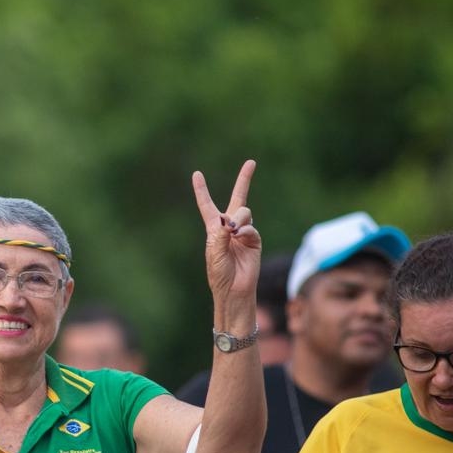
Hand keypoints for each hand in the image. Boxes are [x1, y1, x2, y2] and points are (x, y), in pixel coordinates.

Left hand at [192, 160, 261, 299]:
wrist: (234, 290)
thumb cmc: (219, 274)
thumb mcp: (214, 252)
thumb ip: (220, 234)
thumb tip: (230, 220)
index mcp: (214, 229)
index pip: (207, 205)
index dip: (201, 190)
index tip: (197, 174)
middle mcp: (229, 227)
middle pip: (237, 199)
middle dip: (244, 180)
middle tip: (251, 162)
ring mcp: (244, 233)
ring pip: (244, 212)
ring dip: (239, 218)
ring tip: (233, 231)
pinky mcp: (255, 241)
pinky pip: (251, 228)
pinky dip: (245, 231)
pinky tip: (240, 238)